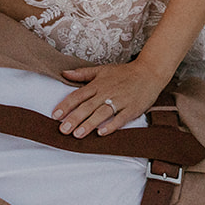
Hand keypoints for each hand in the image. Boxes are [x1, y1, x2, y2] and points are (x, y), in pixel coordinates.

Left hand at [53, 59, 174, 137]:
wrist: (149, 72)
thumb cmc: (125, 73)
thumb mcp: (102, 70)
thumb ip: (82, 74)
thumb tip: (64, 74)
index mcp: (98, 84)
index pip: (78, 95)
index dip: (66, 106)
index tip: (55, 116)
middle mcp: (106, 92)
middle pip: (87, 106)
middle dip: (74, 119)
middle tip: (63, 130)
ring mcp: (120, 101)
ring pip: (101, 113)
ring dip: (89, 124)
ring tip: (78, 134)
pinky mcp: (131, 108)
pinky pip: (120, 118)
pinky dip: (111, 125)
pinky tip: (102, 132)